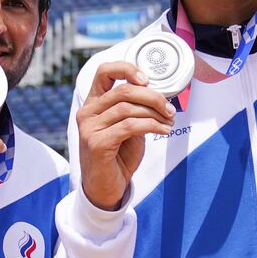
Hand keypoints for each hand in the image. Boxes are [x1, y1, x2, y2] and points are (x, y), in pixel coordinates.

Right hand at [76, 61, 175, 209]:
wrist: (106, 188)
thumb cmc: (118, 156)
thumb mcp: (128, 128)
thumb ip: (136, 110)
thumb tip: (159, 96)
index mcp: (93, 103)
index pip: (104, 72)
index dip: (127, 69)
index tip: (148, 80)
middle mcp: (87, 112)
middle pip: (123, 90)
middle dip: (153, 97)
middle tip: (169, 108)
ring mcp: (89, 128)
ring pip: (128, 108)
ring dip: (155, 113)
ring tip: (169, 121)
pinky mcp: (97, 144)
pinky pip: (130, 126)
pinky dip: (151, 126)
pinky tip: (163, 131)